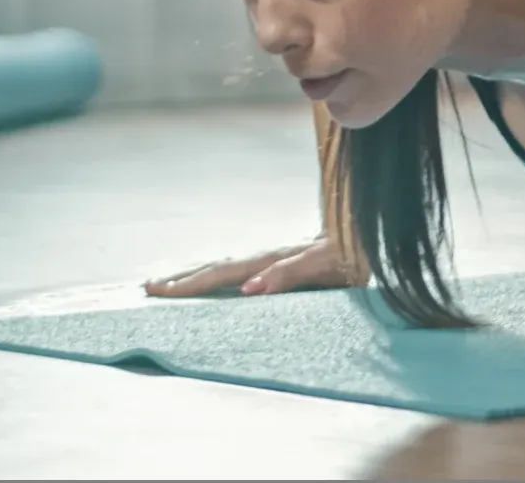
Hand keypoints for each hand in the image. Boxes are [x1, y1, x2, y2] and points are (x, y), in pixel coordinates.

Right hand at [143, 236, 361, 297]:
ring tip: (168, 284)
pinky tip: (213, 283)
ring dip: (198, 276)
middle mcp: (271, 256)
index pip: (224, 274)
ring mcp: (277, 257)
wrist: (376, 234)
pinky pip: (244, 271)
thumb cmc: (355, 253)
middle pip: (220, 268)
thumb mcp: (325, 265)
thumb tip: (249, 289)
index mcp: (275, 259)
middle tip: (148, 289)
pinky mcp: (286, 262)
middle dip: (184, 279)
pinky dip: (221, 277)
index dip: (192, 283)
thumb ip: (289, 274)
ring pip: (228, 267)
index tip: (160, 291)